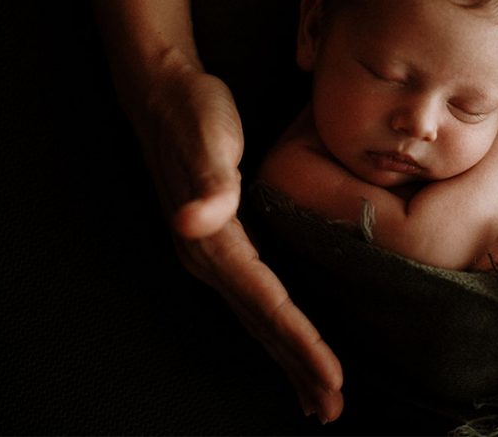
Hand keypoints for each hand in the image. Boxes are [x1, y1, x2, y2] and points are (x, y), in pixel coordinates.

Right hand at [128, 49, 343, 421]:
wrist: (163, 91)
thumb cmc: (193, 110)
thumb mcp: (205, 137)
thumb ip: (207, 182)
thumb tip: (195, 221)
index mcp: (212, 242)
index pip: (265, 304)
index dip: (300, 342)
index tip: (333, 378)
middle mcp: (207, 258)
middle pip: (261, 324)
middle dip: (297, 368)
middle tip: (331, 408)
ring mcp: (211, 254)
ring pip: (256, 319)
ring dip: (286, 357)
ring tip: (313, 395)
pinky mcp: (220, 243)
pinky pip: (253, 299)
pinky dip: (274, 328)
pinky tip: (287, 339)